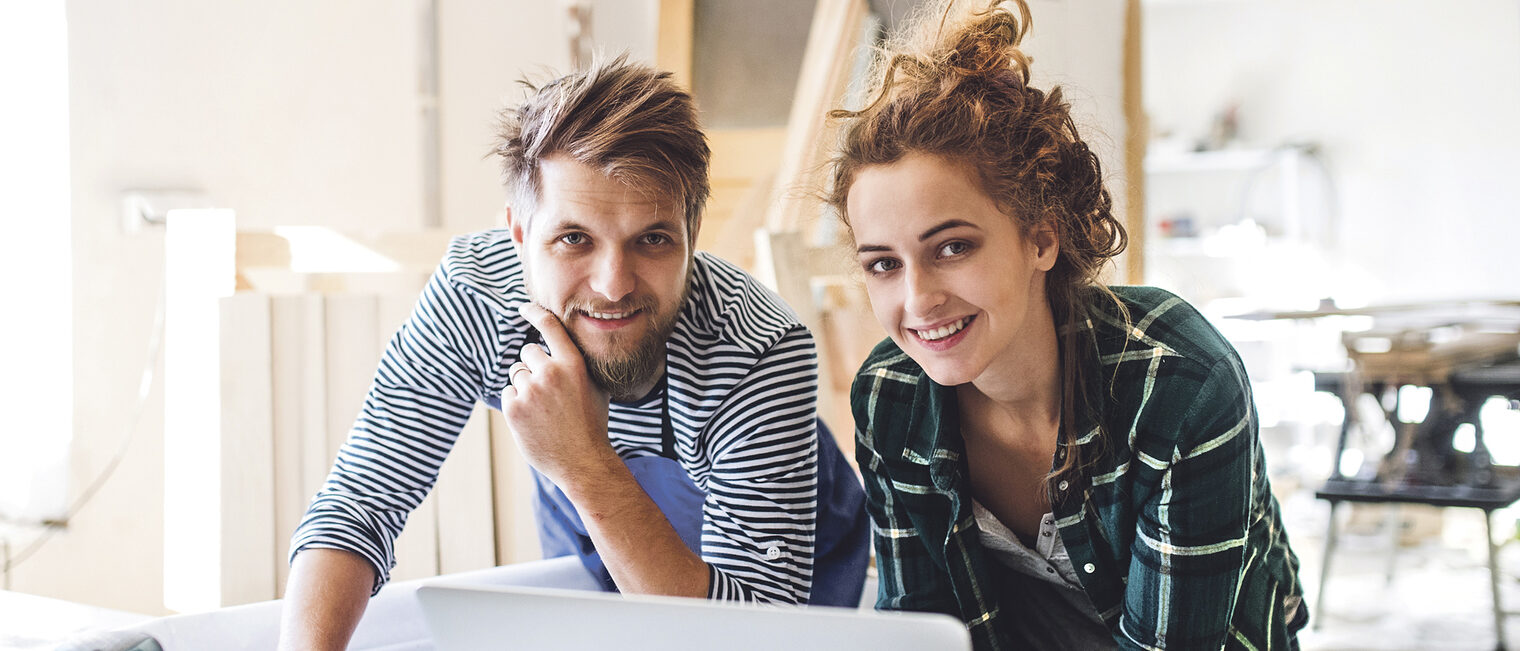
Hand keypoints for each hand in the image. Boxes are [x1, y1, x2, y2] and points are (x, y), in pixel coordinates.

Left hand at [502, 303, 618, 485]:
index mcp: (573, 363)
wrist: (583, 461)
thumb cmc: (591, 424)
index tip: (524, 308)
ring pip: (516, 373)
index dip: (534, 313)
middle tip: (548, 391)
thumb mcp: (595, 386)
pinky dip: (517, 404)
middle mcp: (550, 372)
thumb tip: (559, 345)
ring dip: (525, 386)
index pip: (549, 326)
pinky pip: (508, 393)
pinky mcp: (513, 408)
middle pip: (528, 352)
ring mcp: (530, 390)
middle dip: (533, 366)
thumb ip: (575, 364)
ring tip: (544, 409)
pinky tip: (534, 419)